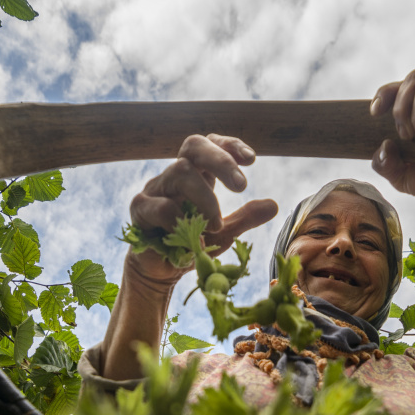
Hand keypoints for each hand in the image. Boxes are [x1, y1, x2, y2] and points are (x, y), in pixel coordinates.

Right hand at [126, 133, 277, 288]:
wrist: (160, 271)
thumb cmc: (190, 244)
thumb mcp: (224, 232)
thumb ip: (245, 217)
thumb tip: (274, 205)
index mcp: (196, 174)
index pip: (209, 144)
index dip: (229, 145)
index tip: (252, 159)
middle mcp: (175, 174)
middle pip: (194, 145)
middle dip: (221, 161)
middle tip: (242, 186)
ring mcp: (155, 188)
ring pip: (181, 172)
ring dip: (206, 199)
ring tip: (216, 225)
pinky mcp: (140, 209)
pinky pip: (163, 206)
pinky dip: (182, 222)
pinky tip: (193, 241)